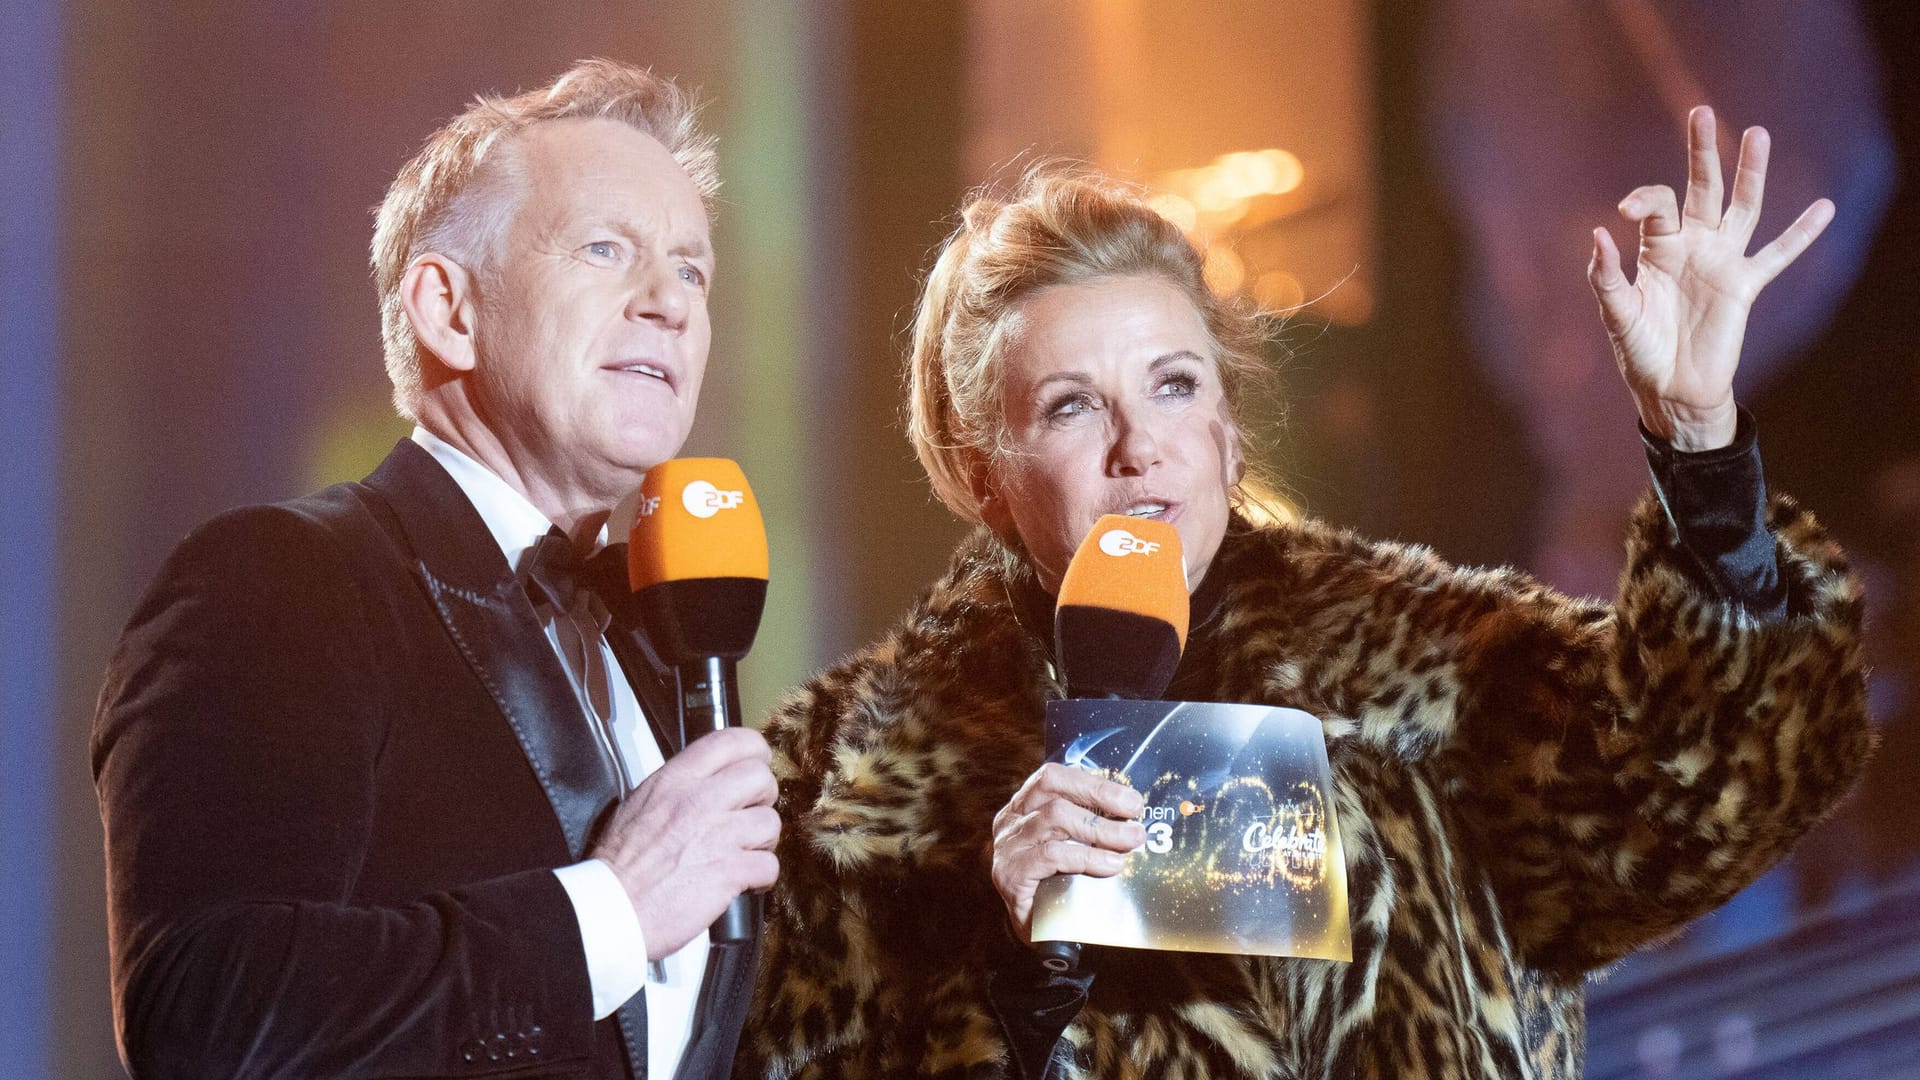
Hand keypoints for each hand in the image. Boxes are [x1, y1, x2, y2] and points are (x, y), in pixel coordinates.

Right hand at [587, 726, 778, 959]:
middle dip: (764, 796)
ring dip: (764, 840)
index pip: (729, 741)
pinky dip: (762, 876)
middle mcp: (698, 801)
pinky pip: (769, 864)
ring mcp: (716, 835)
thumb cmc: (620, 865)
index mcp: (674, 781)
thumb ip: (676, 788)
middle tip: (751, 814)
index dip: (753, 750)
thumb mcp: (639, 804)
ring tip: (746, 852)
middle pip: (760, 776)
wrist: (611, 908)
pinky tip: (746, 881)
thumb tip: (704, 782)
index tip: (756, 763)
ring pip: (770, 821)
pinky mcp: (728, 871)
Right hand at [990, 763, 1145, 940]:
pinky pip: (1051, 855)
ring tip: (1130, 841)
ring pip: (1055, 819)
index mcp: (1024, 807)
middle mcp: (1010, 821)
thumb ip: (1092, 825)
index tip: (1130, 799)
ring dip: (1100, 829)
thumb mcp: (1075, 846)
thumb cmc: (1060, 885)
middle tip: (1136, 817)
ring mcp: (1007, 847)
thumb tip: (1134, 812)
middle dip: (1101, 800)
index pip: (1053, 777)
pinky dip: (1086, 857)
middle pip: (1054, 793)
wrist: (1039, 934)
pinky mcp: (1010, 875)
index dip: (1093, 783)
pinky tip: (1111, 865)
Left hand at [1588, 105, 1834, 450]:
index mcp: (1657, 249)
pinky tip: (1824, 208)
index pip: (1657, 205)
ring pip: (1742, 208)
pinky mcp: (1745, 287)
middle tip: (1701, 111)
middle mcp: (1691, 247)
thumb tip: (1600, 234)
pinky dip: (1800, 234)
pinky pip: (1777, 256)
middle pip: (1701, 189)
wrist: (1670, 390)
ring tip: (1757, 134)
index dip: (1645, 200)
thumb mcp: (1617, 315)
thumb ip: (1607, 277)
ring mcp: (1721, 263)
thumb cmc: (1639, 351)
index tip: (1627, 210)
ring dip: (1751, 173)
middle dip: (1702, 153)